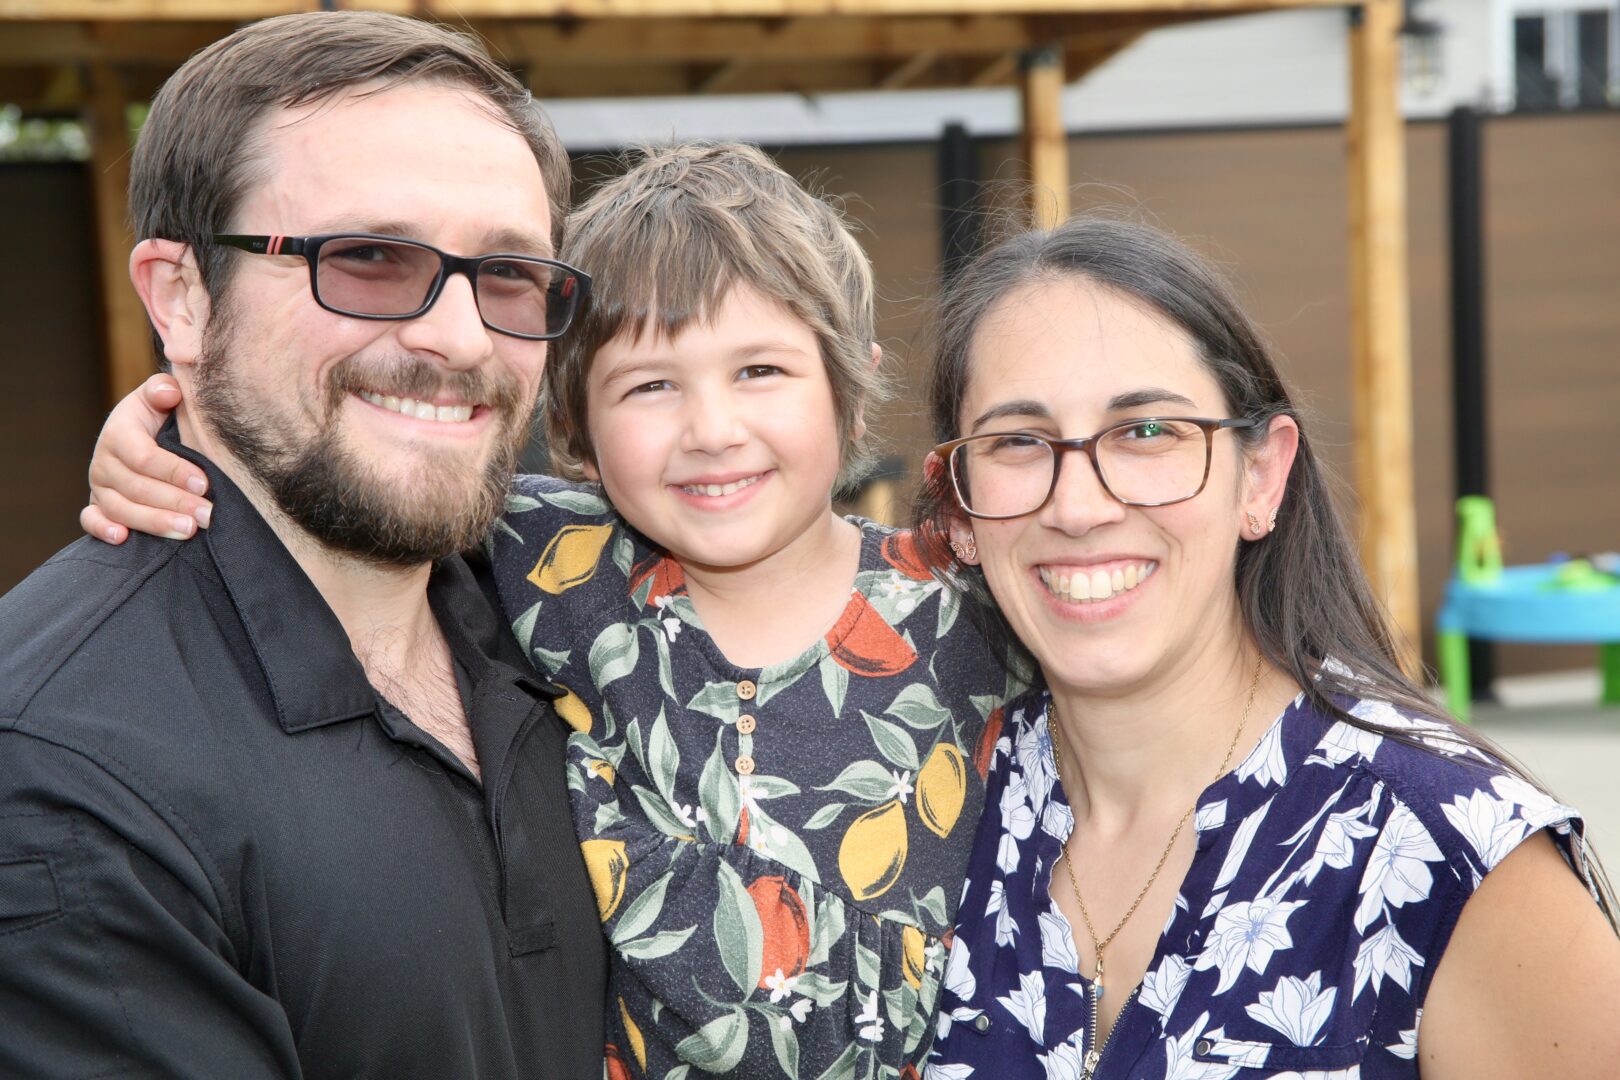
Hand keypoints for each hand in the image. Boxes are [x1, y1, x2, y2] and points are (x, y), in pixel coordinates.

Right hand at [81, 375, 211, 543]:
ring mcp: (100, 485)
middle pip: (136, 487)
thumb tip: (170, 391)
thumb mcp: (163, 396)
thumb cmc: (162, 415)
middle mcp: (104, 461)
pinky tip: (123, 539)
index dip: (174, 471)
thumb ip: (164, 390)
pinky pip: (92, 520)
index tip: (204, 483)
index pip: (144, 457)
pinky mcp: (98, 505)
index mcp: (119, 433)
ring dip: (154, 522)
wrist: (147, 432)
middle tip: (207, 514)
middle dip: (174, 502)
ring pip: (121, 509)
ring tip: (188, 530)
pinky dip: (103, 530)